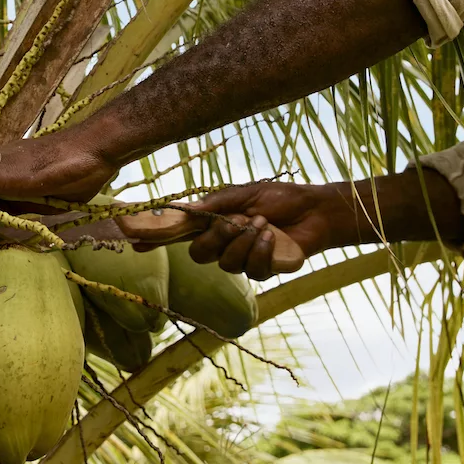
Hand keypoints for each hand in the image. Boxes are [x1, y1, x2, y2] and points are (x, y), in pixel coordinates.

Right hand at [182, 182, 343, 279]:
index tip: (148, 234)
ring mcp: (242, 259)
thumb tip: (188, 209)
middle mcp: (224, 243)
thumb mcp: (247, 193)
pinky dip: (261, 250)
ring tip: (263, 222)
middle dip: (215, 238)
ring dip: (244, 241)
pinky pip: (251, 269)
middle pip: (199, 254)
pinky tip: (272, 237)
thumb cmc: (280, 198)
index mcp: (215, 221)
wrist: (314, 210)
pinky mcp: (263, 270)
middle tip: (235, 220)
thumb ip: (218, 201)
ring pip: (226, 263)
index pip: (184, 232)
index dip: (167, 233)